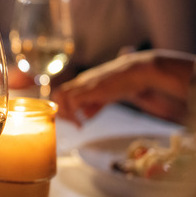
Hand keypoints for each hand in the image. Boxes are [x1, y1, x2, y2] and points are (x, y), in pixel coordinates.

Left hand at [52, 50, 194, 125]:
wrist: (137, 72)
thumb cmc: (125, 83)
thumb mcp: (106, 96)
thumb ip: (95, 105)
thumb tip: (85, 117)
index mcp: (84, 82)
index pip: (62, 93)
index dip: (63, 108)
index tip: (74, 120)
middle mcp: (81, 81)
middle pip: (57, 94)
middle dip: (61, 112)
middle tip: (74, 123)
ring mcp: (85, 83)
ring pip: (61, 96)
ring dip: (66, 113)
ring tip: (78, 124)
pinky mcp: (91, 88)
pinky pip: (73, 101)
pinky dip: (74, 113)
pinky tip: (83, 122)